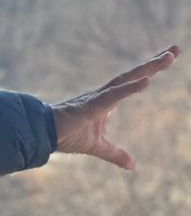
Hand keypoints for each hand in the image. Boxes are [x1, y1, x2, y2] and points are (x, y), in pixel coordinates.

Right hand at [50, 47, 179, 169]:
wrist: (40, 135)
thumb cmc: (64, 136)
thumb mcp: (97, 147)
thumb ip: (116, 154)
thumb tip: (133, 166)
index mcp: (105, 100)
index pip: (132, 82)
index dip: (150, 70)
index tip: (167, 57)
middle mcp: (103, 94)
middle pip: (134, 75)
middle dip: (155, 62)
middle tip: (176, 49)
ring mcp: (97, 98)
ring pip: (127, 80)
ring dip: (148, 68)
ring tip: (168, 57)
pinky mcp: (90, 106)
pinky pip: (114, 95)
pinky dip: (130, 88)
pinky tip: (147, 80)